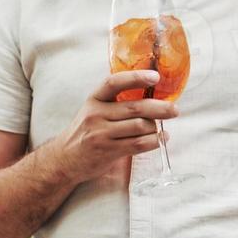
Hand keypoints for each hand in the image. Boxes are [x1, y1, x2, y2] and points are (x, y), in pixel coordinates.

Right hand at [55, 72, 178, 182]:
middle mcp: (95, 115)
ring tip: (162, 129)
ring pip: (139, 127)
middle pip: (135, 108)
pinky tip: (160, 139)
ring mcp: (100, 134)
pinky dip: (154, 142)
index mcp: (93, 100)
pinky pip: (137, 144)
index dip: (136, 78)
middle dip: (160, 108)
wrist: (63, 160)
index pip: (114, 83)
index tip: (155, 77)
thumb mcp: (93, 112)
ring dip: (156, 128)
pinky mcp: (107, 151)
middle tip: (174, 110)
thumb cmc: (85, 133)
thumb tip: (152, 97)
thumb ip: (116, 104)